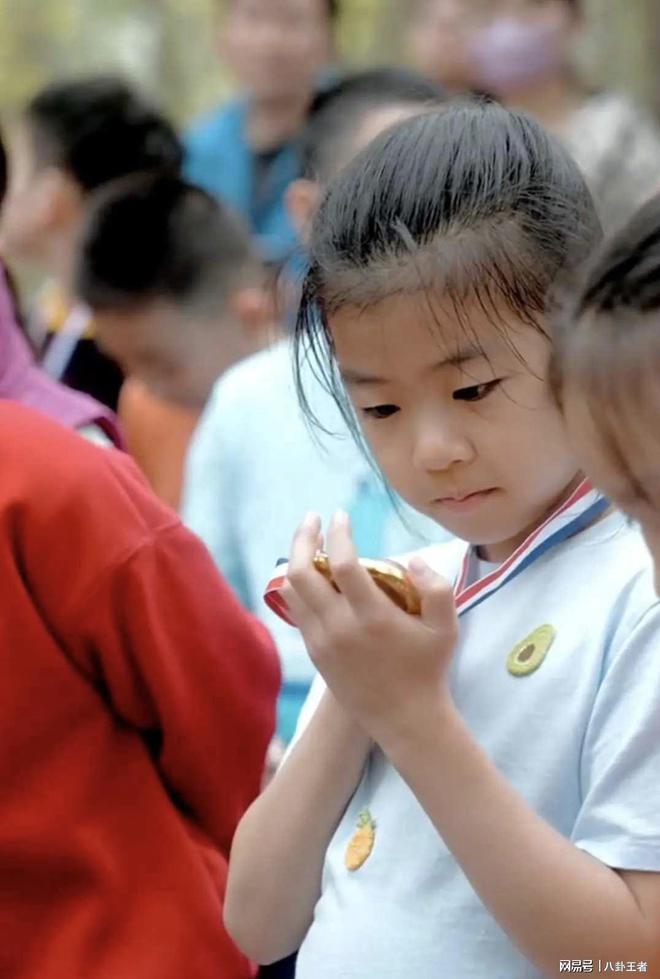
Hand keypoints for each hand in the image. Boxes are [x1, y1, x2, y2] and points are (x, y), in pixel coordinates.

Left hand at [283, 510, 458, 748]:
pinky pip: (296, 611)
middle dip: (304, 538)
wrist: (404, 718)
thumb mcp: (447, 627)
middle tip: (313, 519)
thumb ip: (437, 587)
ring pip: (292, 591)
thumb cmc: (428, 669)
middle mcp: (339, 628)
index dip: (338, 533)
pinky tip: (310, 574)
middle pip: (302, 572)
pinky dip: (298, 586)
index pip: (342, 564)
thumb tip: (411, 559)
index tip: (341, 515)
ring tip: (311, 542)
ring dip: (297, 560)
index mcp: (372, 617)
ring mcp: (322, 642)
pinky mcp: (315, 653)